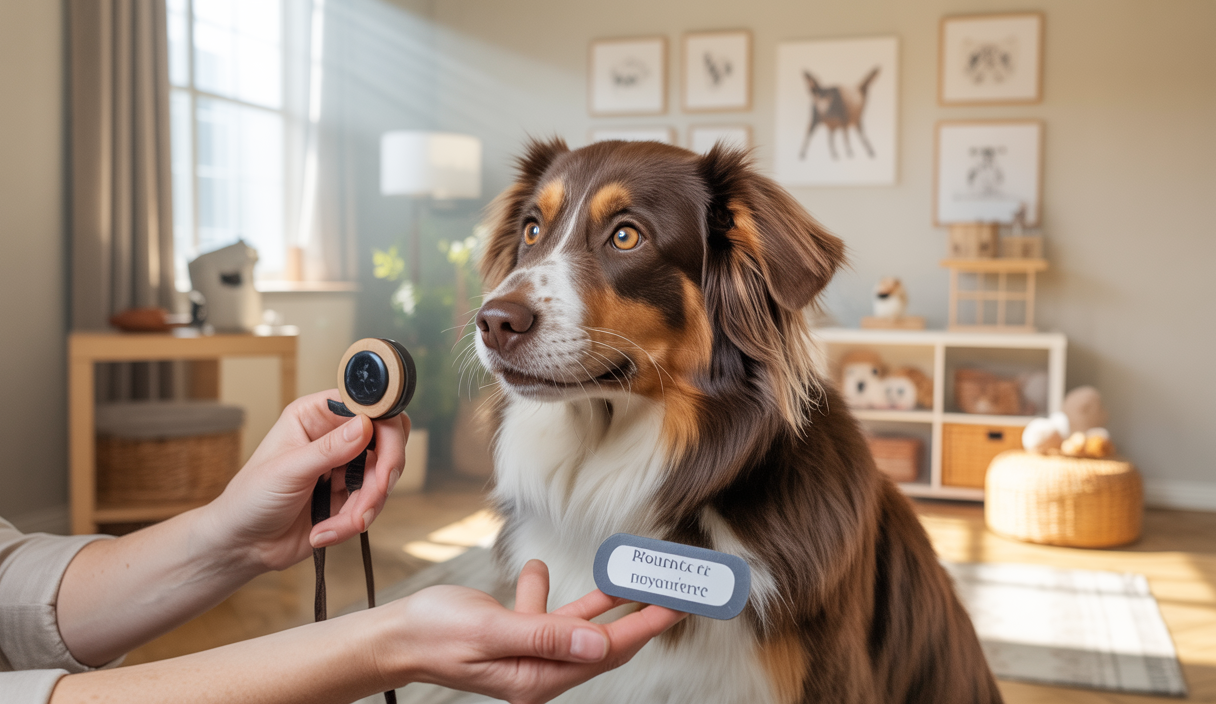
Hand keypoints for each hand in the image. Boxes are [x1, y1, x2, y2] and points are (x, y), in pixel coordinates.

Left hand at [201, 390, 409, 572]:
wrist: (243, 545)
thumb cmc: (250, 499)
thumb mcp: (288, 470)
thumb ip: (329, 449)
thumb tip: (366, 425)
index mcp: (315, 416)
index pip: (365, 406)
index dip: (383, 423)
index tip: (387, 449)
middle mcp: (334, 436)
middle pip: (386, 439)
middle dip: (384, 470)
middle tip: (377, 491)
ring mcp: (344, 466)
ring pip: (382, 476)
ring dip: (366, 505)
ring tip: (339, 525)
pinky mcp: (350, 495)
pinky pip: (372, 503)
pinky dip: (354, 522)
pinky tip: (325, 532)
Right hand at [387, 560, 685, 703]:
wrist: (393, 637)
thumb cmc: (435, 634)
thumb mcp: (491, 630)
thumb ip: (545, 633)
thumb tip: (597, 639)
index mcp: (539, 676)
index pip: (607, 649)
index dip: (647, 626)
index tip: (677, 605)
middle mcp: (541, 669)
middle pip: (605, 641)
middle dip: (641, 617)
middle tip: (675, 593)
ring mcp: (530, 654)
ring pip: (581, 625)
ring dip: (605, 602)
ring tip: (632, 577)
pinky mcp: (517, 637)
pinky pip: (549, 614)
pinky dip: (551, 593)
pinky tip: (540, 570)